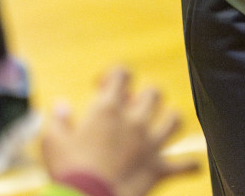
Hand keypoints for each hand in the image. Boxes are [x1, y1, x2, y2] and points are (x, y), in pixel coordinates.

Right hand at [40, 67, 199, 195]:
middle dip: (144, 95)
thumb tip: (60, 107)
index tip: (102, 86)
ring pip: (175, 120)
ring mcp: (150, 144)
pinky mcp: (159, 168)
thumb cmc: (67, 171)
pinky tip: (192, 166)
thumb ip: (58, 120)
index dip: (114, 74)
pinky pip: (186, 165)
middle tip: (131, 107)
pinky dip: (190, 165)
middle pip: (153, 92)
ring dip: (170, 120)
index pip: (122, 73)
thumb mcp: (52, 142)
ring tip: (162, 125)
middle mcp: (134, 121)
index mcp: (108, 110)